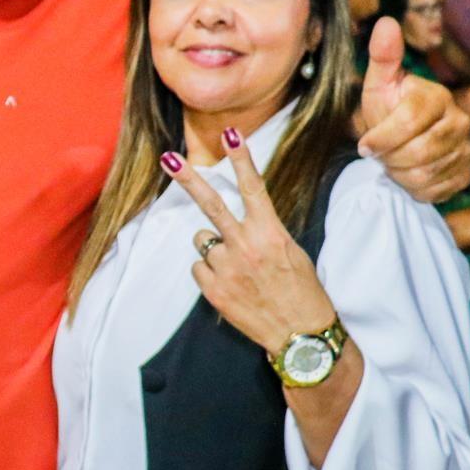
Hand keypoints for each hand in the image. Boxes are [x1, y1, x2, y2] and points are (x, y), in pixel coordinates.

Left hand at [161, 130, 337, 355]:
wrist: (299, 334)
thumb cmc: (300, 290)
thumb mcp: (290, 251)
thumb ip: (261, 231)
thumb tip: (234, 222)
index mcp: (270, 232)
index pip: (253, 187)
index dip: (242, 159)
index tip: (231, 134)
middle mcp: (245, 245)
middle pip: (211, 204)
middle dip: (189, 179)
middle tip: (169, 158)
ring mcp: (226, 268)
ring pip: (203, 241)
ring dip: (214, 249)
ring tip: (238, 269)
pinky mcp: (212, 289)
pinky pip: (198, 268)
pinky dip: (209, 273)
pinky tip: (231, 286)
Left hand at [356, 16, 469, 202]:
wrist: (407, 136)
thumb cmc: (389, 107)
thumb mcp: (379, 83)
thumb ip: (382, 57)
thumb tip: (385, 22)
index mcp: (437, 97)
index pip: (409, 122)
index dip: (382, 138)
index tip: (365, 146)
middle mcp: (459, 121)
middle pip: (419, 152)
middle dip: (390, 158)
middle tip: (379, 155)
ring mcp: (466, 148)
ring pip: (426, 174)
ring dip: (399, 174)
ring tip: (393, 161)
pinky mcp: (466, 173)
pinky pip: (436, 191)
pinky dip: (414, 188)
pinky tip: (408, 173)